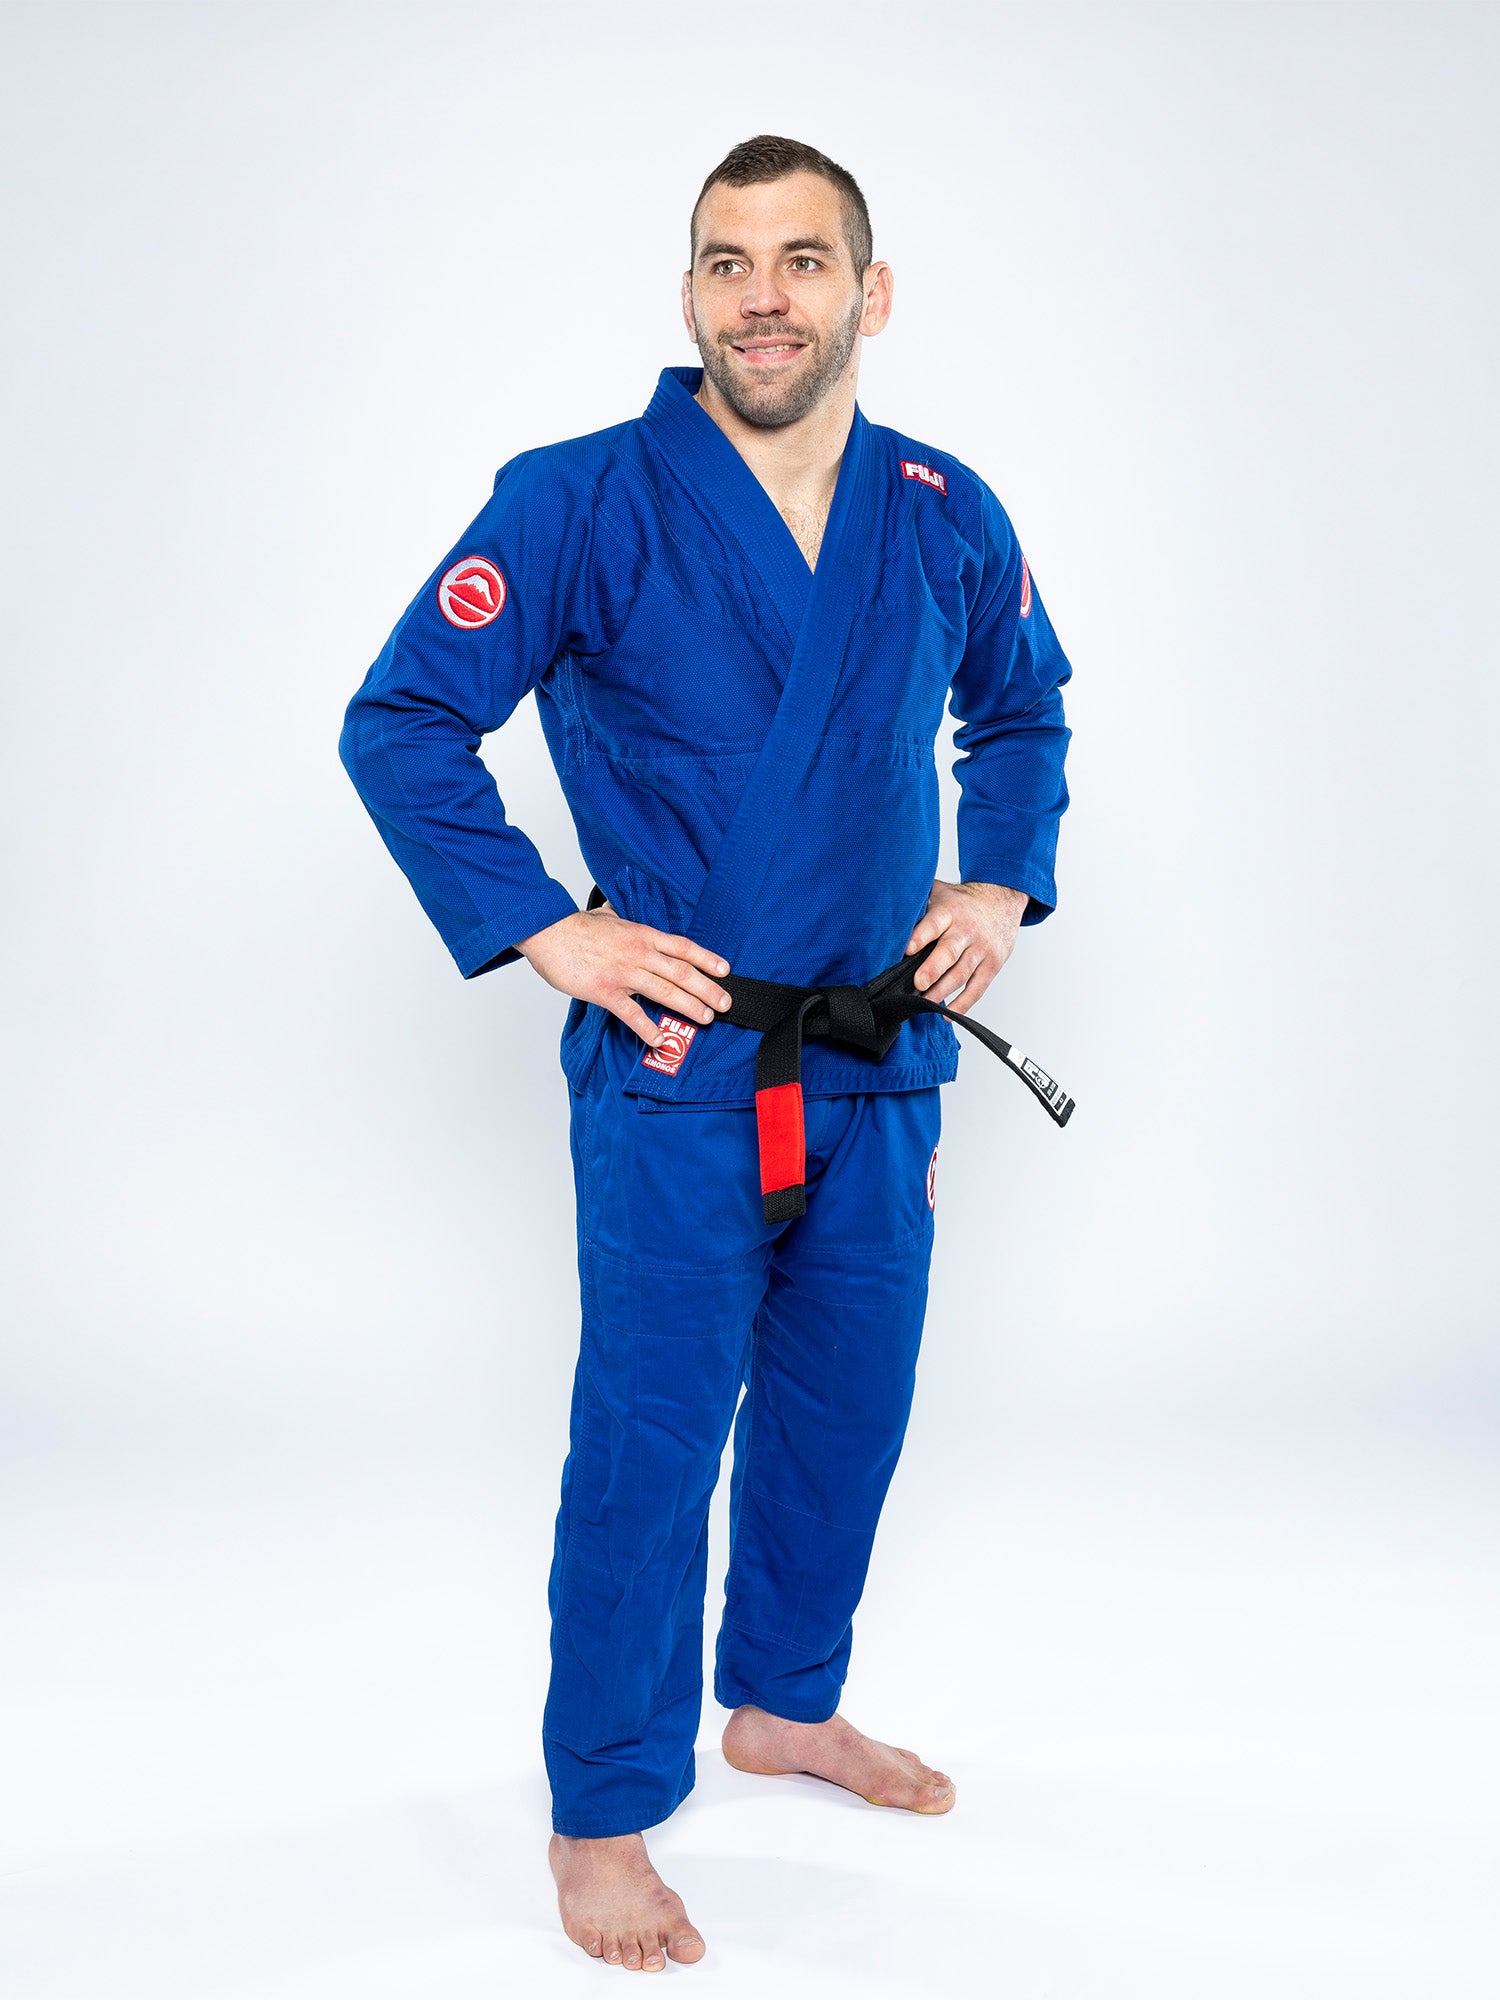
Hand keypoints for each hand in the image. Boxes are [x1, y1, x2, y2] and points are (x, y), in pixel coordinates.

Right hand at [516, 902, 731, 1049]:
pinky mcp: (605, 991)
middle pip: (682, 972)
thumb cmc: (573, 926)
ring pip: (665, 991)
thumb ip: (616, 916)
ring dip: (689, 1007)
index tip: (725, 970)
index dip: (707, 959)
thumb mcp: (604, 914)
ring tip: (707, 1018)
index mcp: (641, 935)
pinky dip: (648, 1029)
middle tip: (726, 1003)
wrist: (548, 932)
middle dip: (707, 989)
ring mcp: (624, 973)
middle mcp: (639, 954)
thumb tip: (615, 910)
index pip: (682, 947)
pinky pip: (632, 1014)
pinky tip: (661, 1040)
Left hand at [903, 879, 1027, 1015]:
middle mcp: (966, 931)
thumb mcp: (940, 892)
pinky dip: (963, 1004)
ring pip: (961, 973)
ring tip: (925, 1003)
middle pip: (950, 952)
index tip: (907, 949)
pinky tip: (947, 1013)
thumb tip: (884, 911)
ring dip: (942, 991)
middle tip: (918, 983)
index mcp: (950, 911)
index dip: (921, 935)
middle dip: (933, 969)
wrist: (1001, 899)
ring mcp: (981, 949)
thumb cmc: (963, 901)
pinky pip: (977, 988)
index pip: (934, 924)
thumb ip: (917, 901)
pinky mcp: (992, 964)